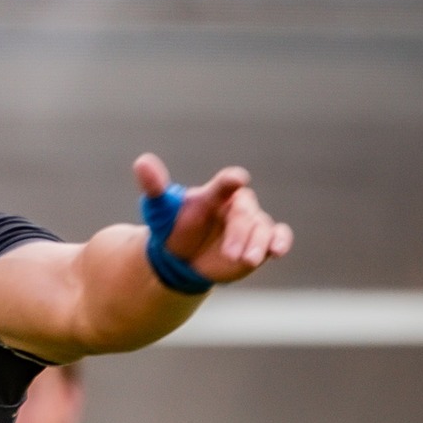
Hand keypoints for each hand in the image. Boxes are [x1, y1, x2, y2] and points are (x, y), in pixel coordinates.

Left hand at [134, 154, 293, 287]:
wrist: (183, 256)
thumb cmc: (175, 227)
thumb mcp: (160, 210)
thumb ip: (155, 186)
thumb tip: (141, 162)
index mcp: (216, 193)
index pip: (225, 184)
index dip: (230, 181)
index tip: (236, 179)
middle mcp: (237, 205)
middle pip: (245, 213)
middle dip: (239, 233)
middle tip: (230, 255)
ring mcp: (252, 222)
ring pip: (263, 227)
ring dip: (258, 243)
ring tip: (247, 260)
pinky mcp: (261, 240)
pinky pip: (278, 236)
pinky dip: (281, 241)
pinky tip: (278, 251)